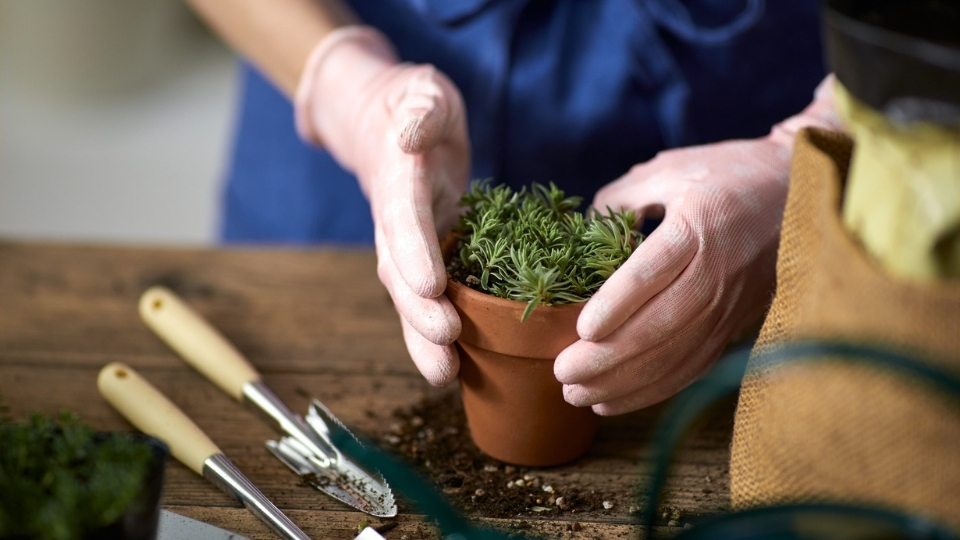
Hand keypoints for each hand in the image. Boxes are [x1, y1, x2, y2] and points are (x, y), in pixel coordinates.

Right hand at [295, 26, 468, 384]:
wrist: (394, 129)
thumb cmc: (419, 108)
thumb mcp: (424, 95)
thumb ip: (421, 110)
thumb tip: (411, 134)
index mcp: (399, 180)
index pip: (405, 218)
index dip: (415, 252)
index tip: (429, 286)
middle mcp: (396, 223)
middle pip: (401, 273)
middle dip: (420, 313)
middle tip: (445, 347)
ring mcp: (407, 247)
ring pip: (409, 298)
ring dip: (423, 338)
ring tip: (444, 376)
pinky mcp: (424, 260)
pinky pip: (427, 301)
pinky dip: (436, 334)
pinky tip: (457, 368)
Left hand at [554, 76, 840, 414]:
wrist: (803, 192)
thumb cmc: (730, 174)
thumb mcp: (672, 168)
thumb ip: (623, 195)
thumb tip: (581, 227)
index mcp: (698, 227)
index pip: (652, 273)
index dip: (616, 304)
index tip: (581, 329)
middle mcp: (716, 273)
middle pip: (659, 325)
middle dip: (608, 358)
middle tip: (562, 373)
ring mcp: (729, 305)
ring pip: (674, 355)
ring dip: (624, 382)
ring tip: (577, 394)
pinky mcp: (734, 325)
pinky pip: (692, 366)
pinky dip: (652, 390)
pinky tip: (613, 399)